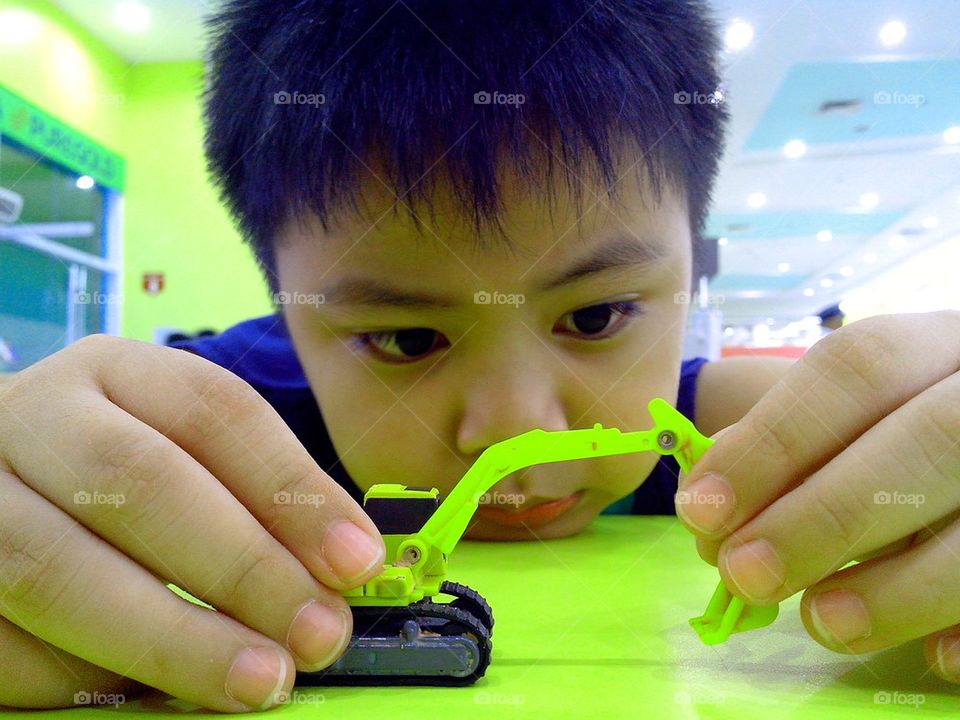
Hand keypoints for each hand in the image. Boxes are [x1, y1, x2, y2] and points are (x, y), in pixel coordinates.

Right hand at [0, 335, 383, 710]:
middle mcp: (34, 415)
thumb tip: (339, 572)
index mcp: (113, 371)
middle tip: (316, 634)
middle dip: (243, 567)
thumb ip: (248, 498)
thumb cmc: (107, 474)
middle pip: (142, 480)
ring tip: (256, 679)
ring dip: (172, 637)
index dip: (293, 490)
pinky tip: (149, 693)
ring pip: (58, 568)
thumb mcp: (178, 451)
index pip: (216, 411)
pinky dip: (79, 675)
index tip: (355, 561)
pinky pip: (2, 636)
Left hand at [675, 311, 959, 681]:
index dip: (774, 441)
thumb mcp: (844, 415)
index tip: (702, 510)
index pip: (856, 370)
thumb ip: (786, 447)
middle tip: (745, 575)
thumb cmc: (890, 430)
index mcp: (933, 348)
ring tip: (822, 622)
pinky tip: (933, 658)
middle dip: (825, 515)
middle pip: (928, 439)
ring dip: (897, 586)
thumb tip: (712, 507)